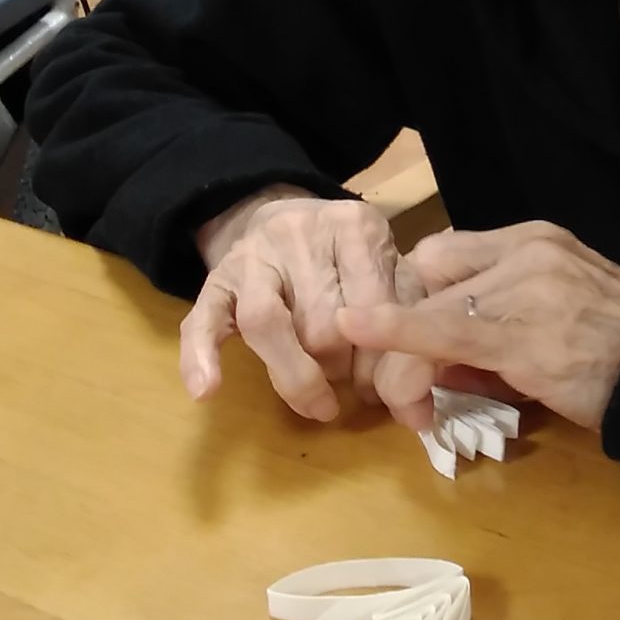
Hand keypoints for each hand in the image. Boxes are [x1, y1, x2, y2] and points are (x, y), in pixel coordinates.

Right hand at [180, 186, 435, 426]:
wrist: (280, 213)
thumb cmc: (348, 255)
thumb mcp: (388, 265)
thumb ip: (409, 318)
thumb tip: (418, 406)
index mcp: (354, 225)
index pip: (372, 302)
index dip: (382, 359)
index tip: (391, 390)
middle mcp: (299, 233)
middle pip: (322, 320)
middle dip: (345, 370)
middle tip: (359, 392)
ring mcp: (251, 257)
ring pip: (268, 321)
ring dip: (296, 375)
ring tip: (319, 406)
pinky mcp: (214, 281)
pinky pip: (202, 319)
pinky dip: (200, 356)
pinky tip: (206, 390)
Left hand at [335, 220, 619, 432]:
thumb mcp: (561, 315)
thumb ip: (502, 325)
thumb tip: (440, 362)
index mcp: (537, 239)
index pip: (447, 252)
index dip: (416, 296)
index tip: (407, 337)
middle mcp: (527, 250)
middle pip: (429, 271)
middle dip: (400, 320)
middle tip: (396, 375)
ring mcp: (525, 287)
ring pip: (430, 308)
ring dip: (402, 356)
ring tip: (406, 405)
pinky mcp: (522, 333)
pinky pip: (443, 331)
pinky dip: (396, 332)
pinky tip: (359, 330)